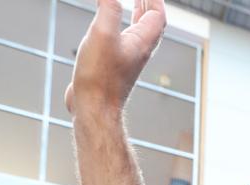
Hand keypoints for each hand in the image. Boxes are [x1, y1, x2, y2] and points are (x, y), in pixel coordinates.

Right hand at [65, 0, 166, 116]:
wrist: (93, 109)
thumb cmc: (100, 77)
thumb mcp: (103, 34)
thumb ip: (109, 9)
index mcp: (142, 42)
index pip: (157, 15)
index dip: (154, 0)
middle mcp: (138, 51)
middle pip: (151, 23)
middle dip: (148, 4)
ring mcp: (127, 60)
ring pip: (138, 33)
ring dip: (138, 16)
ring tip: (134, 4)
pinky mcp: (113, 67)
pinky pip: (123, 42)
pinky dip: (121, 28)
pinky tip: (109, 28)